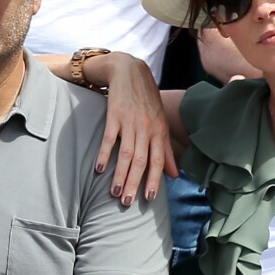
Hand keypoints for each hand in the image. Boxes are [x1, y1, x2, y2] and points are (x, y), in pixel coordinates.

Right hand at [91, 52, 177, 205]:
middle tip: (128, 203)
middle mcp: (146, 128)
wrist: (130, 71)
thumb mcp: (160, 123)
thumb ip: (166, 150)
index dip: (155, 180)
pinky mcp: (114, 114)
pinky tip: (99, 169)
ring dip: (120, 174)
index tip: (150, 199)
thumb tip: (175, 175)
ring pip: (126, 153)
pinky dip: (105, 153)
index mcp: (159, 131)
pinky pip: (109, 137)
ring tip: (114, 192)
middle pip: (142, 160)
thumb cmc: (146, 100)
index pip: (158, 160)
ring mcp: (130, 121)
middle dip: (135, 183)